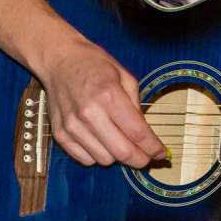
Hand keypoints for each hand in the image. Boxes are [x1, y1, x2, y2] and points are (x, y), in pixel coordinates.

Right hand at [42, 35, 166, 167]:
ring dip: (116, 156)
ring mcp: (72, 126)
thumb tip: (145, 135)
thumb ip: (136, 106)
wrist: (59, 60)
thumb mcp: (124, 76)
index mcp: (109, 95)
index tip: (161, 153)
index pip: (137, 133)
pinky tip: (100, 141)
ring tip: (119, 141)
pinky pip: (85, 159)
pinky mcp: (60, 134)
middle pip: (122, 152)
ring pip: (104, 160)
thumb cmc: (93, 64)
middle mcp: (89, 113)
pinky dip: (97, 155)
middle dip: (140, 160)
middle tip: (146, 157)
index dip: (153, 148)